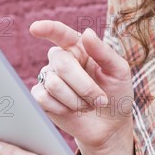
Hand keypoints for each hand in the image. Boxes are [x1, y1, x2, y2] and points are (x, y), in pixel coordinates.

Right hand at [30, 20, 133, 152]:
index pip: (60, 33)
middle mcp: (60, 60)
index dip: (48, 29)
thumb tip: (87, 33)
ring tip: (87, 105)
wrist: (110, 126)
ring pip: (54, 84)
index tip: (35, 28)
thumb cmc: (116, 94)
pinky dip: (63, 108)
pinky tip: (71, 111)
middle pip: (62, 64)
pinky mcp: (41, 97)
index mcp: (79, 47)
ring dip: (76, 100)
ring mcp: (49, 77)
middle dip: (84, 86)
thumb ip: (104, 51)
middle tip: (100, 99)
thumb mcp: (119, 71)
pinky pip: (43, 98)